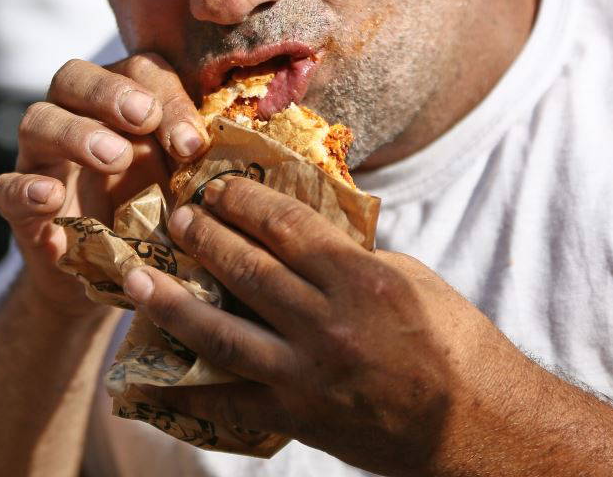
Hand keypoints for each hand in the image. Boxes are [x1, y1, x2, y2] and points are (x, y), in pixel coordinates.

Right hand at [0, 55, 209, 316]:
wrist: (118, 278)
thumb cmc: (160, 214)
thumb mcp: (187, 184)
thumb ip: (203, 160)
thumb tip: (256, 149)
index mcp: (122, 103)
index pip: (137, 70)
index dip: (166, 96)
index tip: (194, 143)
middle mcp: (75, 117)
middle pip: (74, 76)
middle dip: (109, 92)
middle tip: (142, 120)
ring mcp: (41, 159)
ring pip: (37, 121)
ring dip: (76, 134)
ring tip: (112, 158)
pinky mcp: (18, 208)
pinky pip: (5, 187)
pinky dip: (25, 190)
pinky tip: (51, 199)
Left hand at [121, 176, 529, 475]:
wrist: (476, 426)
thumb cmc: (452, 342)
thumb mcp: (407, 278)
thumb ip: (346, 256)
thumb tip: (296, 232)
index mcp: (361, 279)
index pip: (285, 225)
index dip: (242, 200)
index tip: (217, 186)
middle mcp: (328, 325)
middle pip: (245, 269)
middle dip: (201, 237)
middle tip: (175, 217)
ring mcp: (307, 376)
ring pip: (221, 332)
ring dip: (171, 302)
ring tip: (136, 279)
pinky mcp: (297, 419)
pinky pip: (230, 403)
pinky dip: (188, 389)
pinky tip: (149, 375)